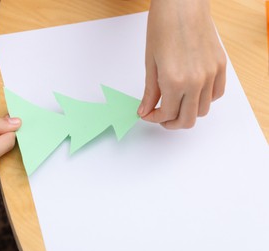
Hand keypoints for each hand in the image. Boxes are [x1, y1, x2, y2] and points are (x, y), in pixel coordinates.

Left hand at [138, 0, 225, 128]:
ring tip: (176, 104)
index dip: (155, 118)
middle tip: (161, 117)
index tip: (148, 114)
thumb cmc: (163, 28)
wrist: (182, 6)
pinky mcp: (220, 66)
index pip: (167, 114)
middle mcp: (196, 82)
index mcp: (175, 82)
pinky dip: (204, 99)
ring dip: (187, 112)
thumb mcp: (150, 64)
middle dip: (171, 123)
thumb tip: (145, 111)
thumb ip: (150, 92)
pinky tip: (192, 93)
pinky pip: (216, 94)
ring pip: (202, 110)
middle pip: (187, 119)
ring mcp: (211, 74)